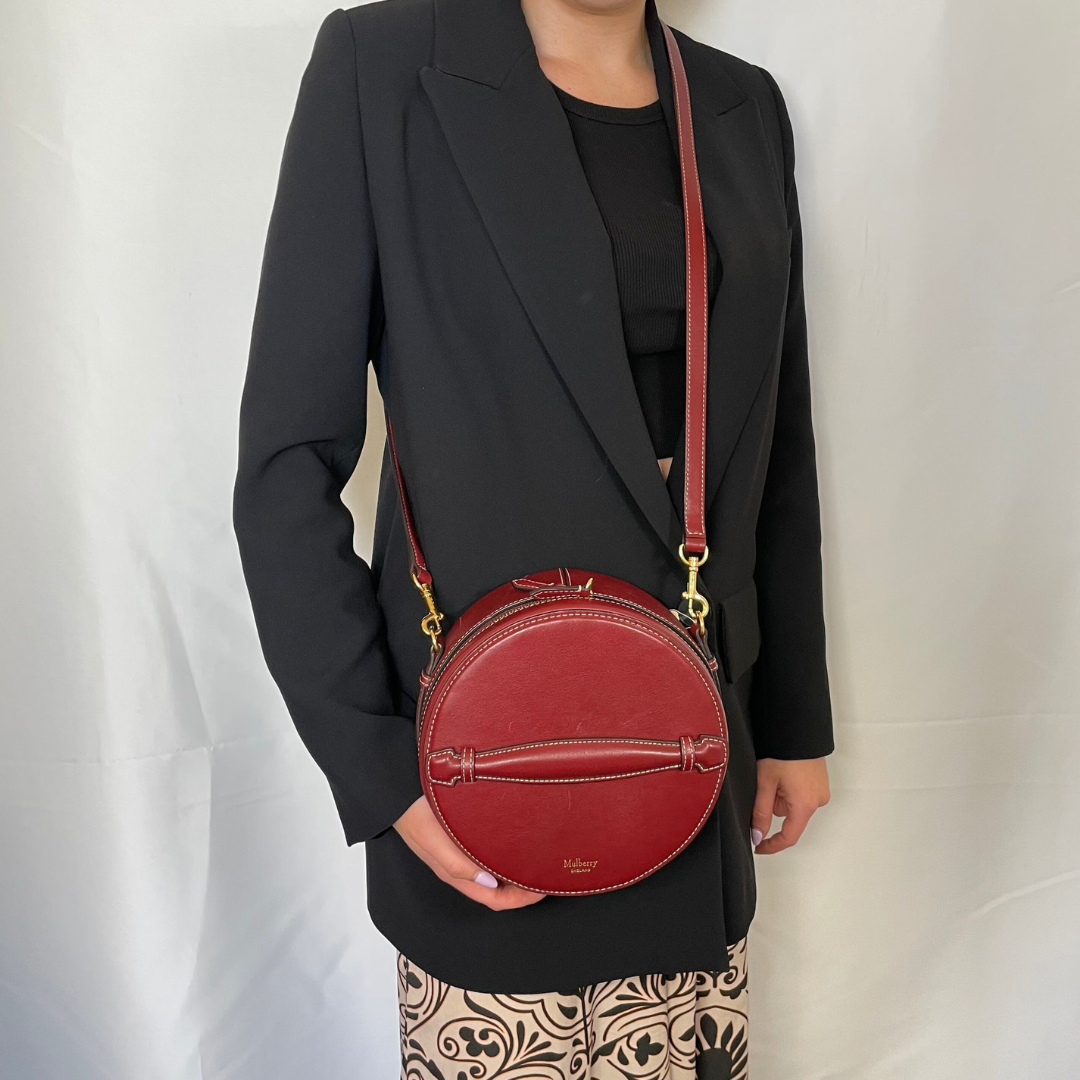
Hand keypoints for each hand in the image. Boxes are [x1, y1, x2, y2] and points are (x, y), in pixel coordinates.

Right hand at [394, 795, 547, 910]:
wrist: (400, 792)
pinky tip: (516, 842)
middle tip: (547, 874)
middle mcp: (462, 868)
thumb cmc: (415, 815)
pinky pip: (489, 854)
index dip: (520, 900)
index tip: (543, 888)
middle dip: (523, 888)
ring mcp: (463, 853)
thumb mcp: (434, 841)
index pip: (494, 900)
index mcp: (456, 874)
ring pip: (495, 873)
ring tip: (538, 860)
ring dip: (516, 872)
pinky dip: (506, 854)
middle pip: (498, 890)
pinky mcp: (463, 838)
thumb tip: (490, 883)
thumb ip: (458, 864)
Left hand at [751, 757, 829, 853]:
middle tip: (766, 782)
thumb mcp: (764, 783)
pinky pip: (801, 794)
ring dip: (782, 794)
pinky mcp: (821, 782)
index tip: (758, 847)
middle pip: (789, 817)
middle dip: (773, 804)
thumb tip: (757, 835)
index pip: (789, 837)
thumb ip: (760, 813)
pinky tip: (785, 771)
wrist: (795, 728)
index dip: (772, 845)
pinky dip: (790, 787)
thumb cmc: (781, 752)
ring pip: (794, 804)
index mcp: (805, 805)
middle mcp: (818, 801)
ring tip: (776, 772)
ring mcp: (821, 791)